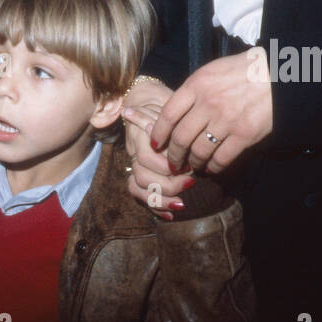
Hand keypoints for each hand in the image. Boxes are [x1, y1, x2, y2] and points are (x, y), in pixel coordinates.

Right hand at [120, 77, 192, 215]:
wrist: (153, 107)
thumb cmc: (164, 107)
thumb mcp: (161, 108)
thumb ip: (150, 116)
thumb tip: (130, 114)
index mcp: (139, 138)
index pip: (145, 159)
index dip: (164, 166)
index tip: (187, 167)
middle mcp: (134, 155)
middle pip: (142, 178)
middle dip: (167, 185)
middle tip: (190, 183)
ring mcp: (136, 167)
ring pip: (139, 190)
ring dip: (160, 201)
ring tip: (181, 204)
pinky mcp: (144, 178)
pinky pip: (143, 197)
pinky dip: (156, 208)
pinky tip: (171, 214)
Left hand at [144, 49, 272, 175]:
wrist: (277, 73)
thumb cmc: (243, 70)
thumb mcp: (212, 71)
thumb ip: (194, 90)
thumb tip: (177, 112)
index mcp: (197, 84)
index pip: (168, 114)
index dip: (158, 133)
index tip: (155, 144)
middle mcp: (208, 103)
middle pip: (180, 137)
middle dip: (173, 155)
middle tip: (173, 163)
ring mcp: (226, 120)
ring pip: (199, 151)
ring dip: (193, 162)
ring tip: (193, 165)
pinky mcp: (244, 135)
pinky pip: (222, 158)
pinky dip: (214, 167)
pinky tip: (212, 167)